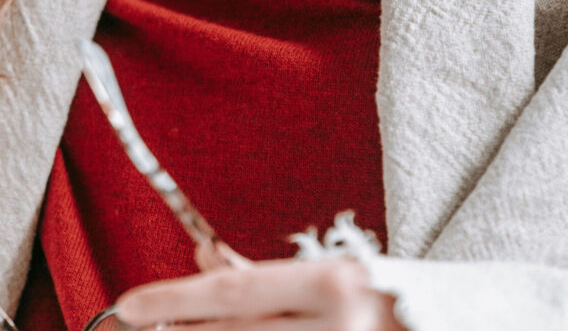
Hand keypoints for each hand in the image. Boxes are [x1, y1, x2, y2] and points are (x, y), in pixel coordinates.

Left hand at [113, 247, 404, 330]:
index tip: (127, 304)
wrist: (452, 329)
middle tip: (148, 326)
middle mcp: (338, 329)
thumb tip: (200, 256)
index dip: (173, 298)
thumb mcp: (328, 278)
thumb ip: (262, 274)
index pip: (234, 292)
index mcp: (333, 285)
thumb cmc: (384, 300)